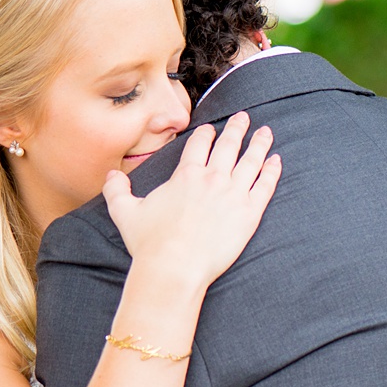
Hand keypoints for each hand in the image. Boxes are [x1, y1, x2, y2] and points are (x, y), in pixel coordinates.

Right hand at [103, 111, 281, 290]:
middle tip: (244, 118)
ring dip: (259, 144)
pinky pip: (265, 186)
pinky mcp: (249, 213)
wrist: (174, 268)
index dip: (206, 134)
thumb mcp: (124, 212)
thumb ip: (116, 190)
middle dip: (237, 128)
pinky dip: (272, 171)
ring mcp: (233, 194)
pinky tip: (277, 160)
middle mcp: (212, 179)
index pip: (199, 144)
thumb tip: (110, 175)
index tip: (211, 129)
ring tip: (266, 132)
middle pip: (228, 145)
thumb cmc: (149, 243)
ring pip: (251, 161)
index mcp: (186, 175)